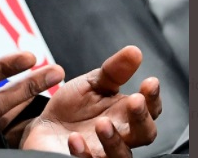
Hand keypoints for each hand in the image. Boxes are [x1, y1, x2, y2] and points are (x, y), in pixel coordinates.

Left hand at [21, 46, 160, 157]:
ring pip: (121, 155)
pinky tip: (74, 139)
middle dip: (141, 118)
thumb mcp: (91, 84)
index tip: (149, 81)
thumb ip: (113, 71)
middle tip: (133, 100)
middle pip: (144, 134)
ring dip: (114, 140)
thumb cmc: (72, 107)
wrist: (44, 127)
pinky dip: (83, 153)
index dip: (153, 98)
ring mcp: (103, 152)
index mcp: (125, 114)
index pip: (150, 110)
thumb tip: (134, 51)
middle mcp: (120, 136)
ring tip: (102, 123)